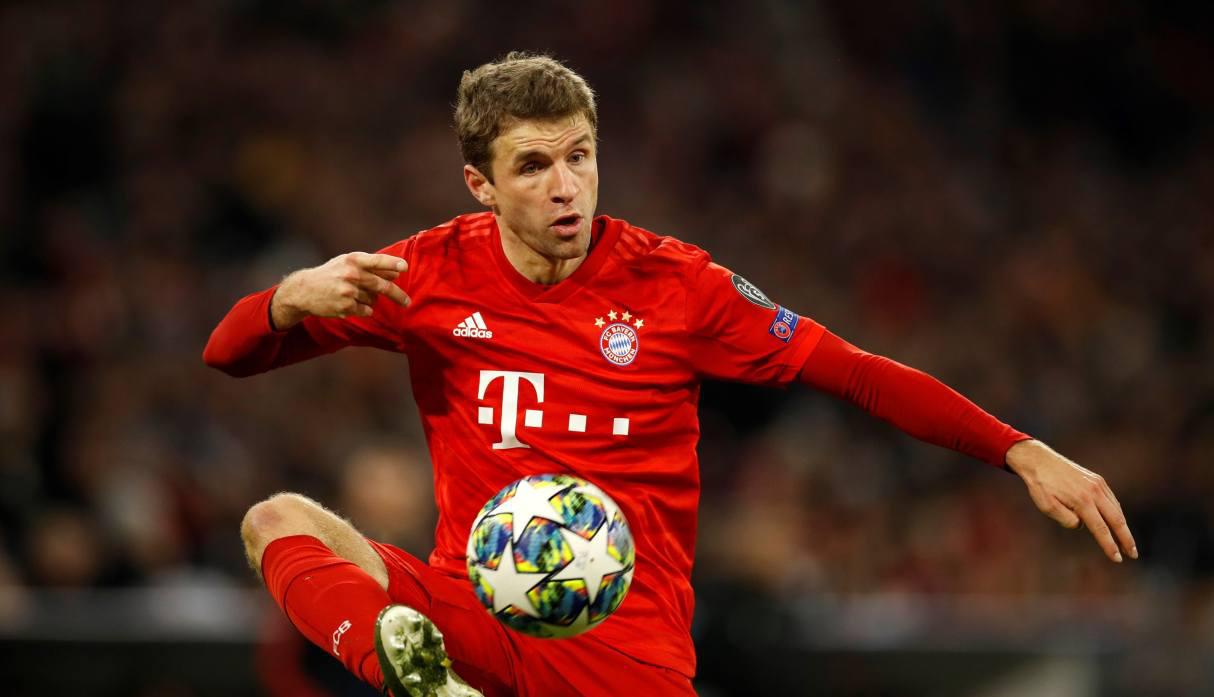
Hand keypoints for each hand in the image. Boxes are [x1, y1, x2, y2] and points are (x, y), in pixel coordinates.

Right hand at [270, 252, 409, 328]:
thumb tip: (397, 272)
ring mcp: (348, 291)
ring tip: (354, 294)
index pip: (376, 260)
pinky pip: (366, 310)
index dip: (392, 263)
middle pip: (382, 286)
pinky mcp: (345, 306)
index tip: (404, 267)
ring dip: (371, 300)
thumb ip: (371, 266)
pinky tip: (351, 303)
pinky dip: (364, 309)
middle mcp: (351, 274)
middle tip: (407, 302)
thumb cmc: (332, 274)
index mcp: (353, 260)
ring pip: (374, 299)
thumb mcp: (347, 263)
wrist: (305, 290)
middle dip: (398, 295)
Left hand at [1006, 439, 1136, 561]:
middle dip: (1126, 539)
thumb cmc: (1040, 485)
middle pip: (1116, 520)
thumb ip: (1066, 519)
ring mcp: (1098, 484)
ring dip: (1124, 527)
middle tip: (1133, 554)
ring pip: (1116, 509)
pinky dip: (1117, 512)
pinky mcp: (1097, 480)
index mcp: (1082, 501)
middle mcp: (1094, 492)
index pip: (1100, 528)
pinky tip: (1118, 522)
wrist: (1038, 460)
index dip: (1110, 545)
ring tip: (1127, 542)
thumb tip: (1082, 525)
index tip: (1117, 559)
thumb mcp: (1046, 506)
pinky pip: (1112, 499)